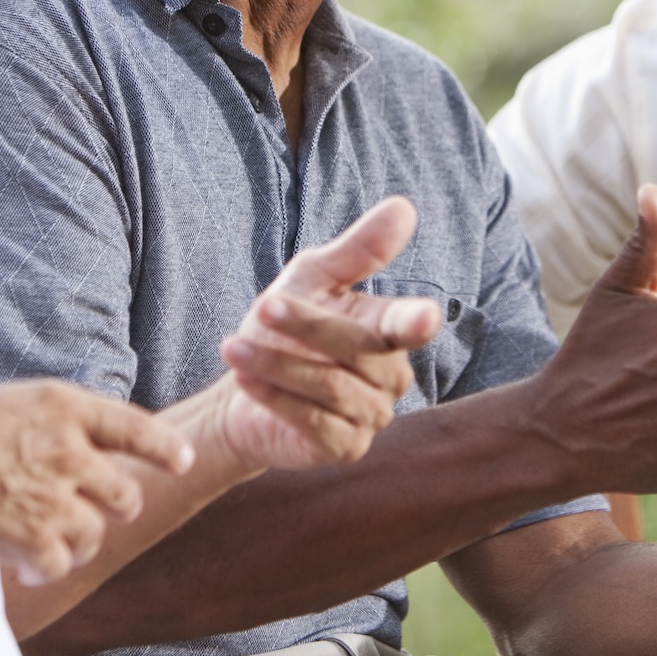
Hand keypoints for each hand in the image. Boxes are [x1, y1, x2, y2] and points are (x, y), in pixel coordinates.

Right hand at [0, 380, 196, 585]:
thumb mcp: (13, 400)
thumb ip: (51, 422)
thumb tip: (67, 438)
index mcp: (67, 407)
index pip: (135, 429)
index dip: (164, 449)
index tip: (182, 462)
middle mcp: (71, 450)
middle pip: (124, 491)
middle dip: (118, 507)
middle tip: (101, 515)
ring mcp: (54, 495)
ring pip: (95, 533)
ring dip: (80, 544)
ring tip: (57, 547)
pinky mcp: (32, 536)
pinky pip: (60, 563)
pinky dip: (48, 571)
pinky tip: (30, 571)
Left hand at [212, 196, 442, 470]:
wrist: (241, 391)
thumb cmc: (284, 327)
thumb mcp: (313, 278)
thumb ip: (357, 250)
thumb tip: (404, 208)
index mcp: (390, 331)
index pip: (409, 324)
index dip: (416, 322)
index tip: (423, 318)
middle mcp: (392, 375)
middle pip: (356, 349)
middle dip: (306, 326)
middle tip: (263, 307)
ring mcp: (372, 415)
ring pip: (330, 386)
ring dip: (277, 364)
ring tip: (233, 347)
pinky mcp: (345, 448)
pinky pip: (314, 422)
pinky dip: (276, 398)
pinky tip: (245, 380)